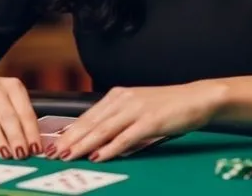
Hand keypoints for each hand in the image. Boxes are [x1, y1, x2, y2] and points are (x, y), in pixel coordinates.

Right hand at [0, 68, 42, 160]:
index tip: (35, 148)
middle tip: (21, 154)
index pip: (25, 111)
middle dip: (16, 138)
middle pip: (7, 116)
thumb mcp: (12, 96)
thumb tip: (32, 144)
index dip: (31, 132)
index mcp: (13, 86)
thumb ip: (21, 116)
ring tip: (6, 155)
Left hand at [48, 81, 228, 162]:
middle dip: (70, 139)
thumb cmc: (169, 106)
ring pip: (103, 130)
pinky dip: (109, 148)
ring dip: (83, 144)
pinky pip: (125, 137)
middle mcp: (124, 99)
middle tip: (54, 153)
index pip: (88, 115)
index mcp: (119, 95)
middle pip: (91, 122)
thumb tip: (99, 141)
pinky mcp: (150, 121)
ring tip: (68, 155)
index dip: (70, 130)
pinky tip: (97, 156)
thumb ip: (120, 122)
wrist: (197, 97)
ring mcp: (136, 109)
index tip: (55, 143)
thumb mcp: (139, 109)